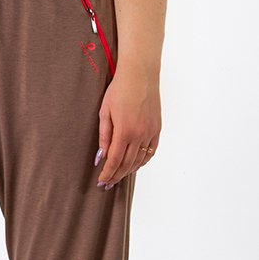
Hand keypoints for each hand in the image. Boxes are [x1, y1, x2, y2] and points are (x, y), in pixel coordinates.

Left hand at [94, 66, 161, 189]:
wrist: (140, 75)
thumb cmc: (119, 90)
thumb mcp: (105, 112)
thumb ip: (104, 136)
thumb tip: (101, 157)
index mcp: (124, 131)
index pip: (114, 160)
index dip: (107, 173)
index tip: (101, 182)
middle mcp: (139, 134)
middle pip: (127, 163)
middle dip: (116, 176)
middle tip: (108, 184)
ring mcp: (150, 132)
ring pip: (140, 160)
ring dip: (128, 171)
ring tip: (119, 177)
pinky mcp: (157, 128)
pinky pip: (151, 151)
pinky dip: (143, 161)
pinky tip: (135, 165)